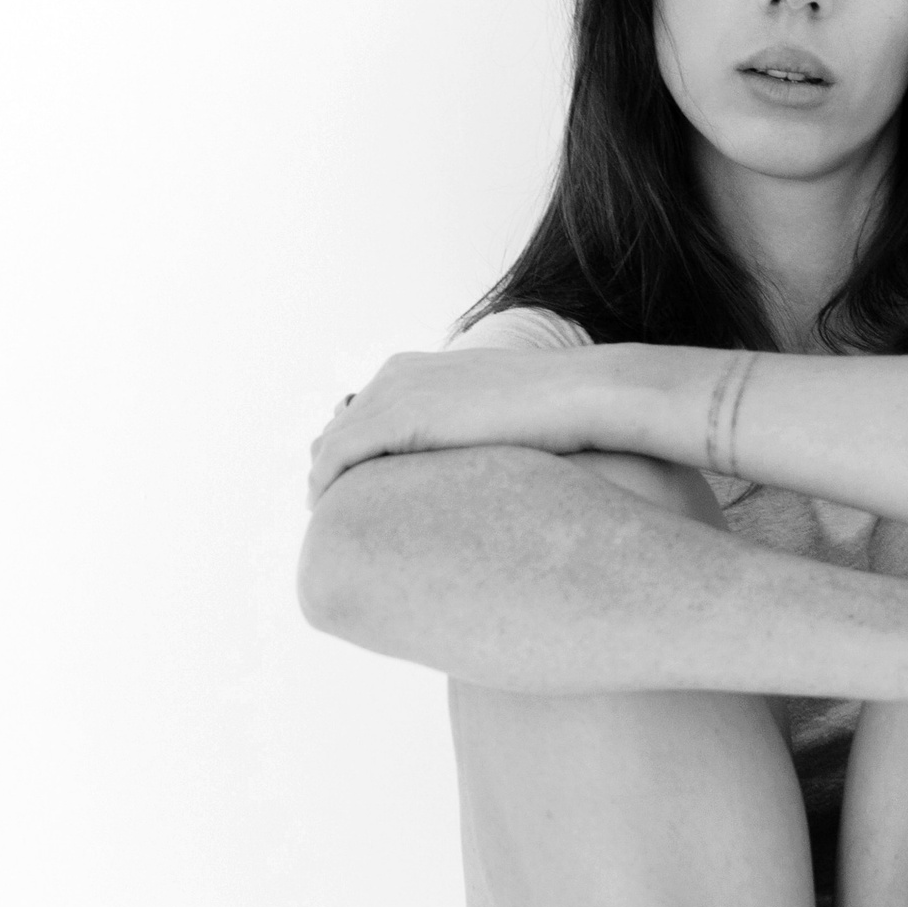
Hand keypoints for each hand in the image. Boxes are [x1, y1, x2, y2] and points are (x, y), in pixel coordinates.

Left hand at [306, 343, 640, 506]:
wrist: (583, 397)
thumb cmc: (558, 423)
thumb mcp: (499, 431)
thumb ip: (467, 447)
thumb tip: (472, 484)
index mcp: (418, 372)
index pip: (361, 417)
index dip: (350, 462)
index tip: (355, 503)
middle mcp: (397, 375)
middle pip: (338, 431)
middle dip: (330, 477)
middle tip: (332, 524)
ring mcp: (395, 393)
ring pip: (332, 447)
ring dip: (324, 489)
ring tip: (330, 534)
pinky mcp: (400, 417)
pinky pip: (340, 458)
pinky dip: (328, 489)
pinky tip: (333, 522)